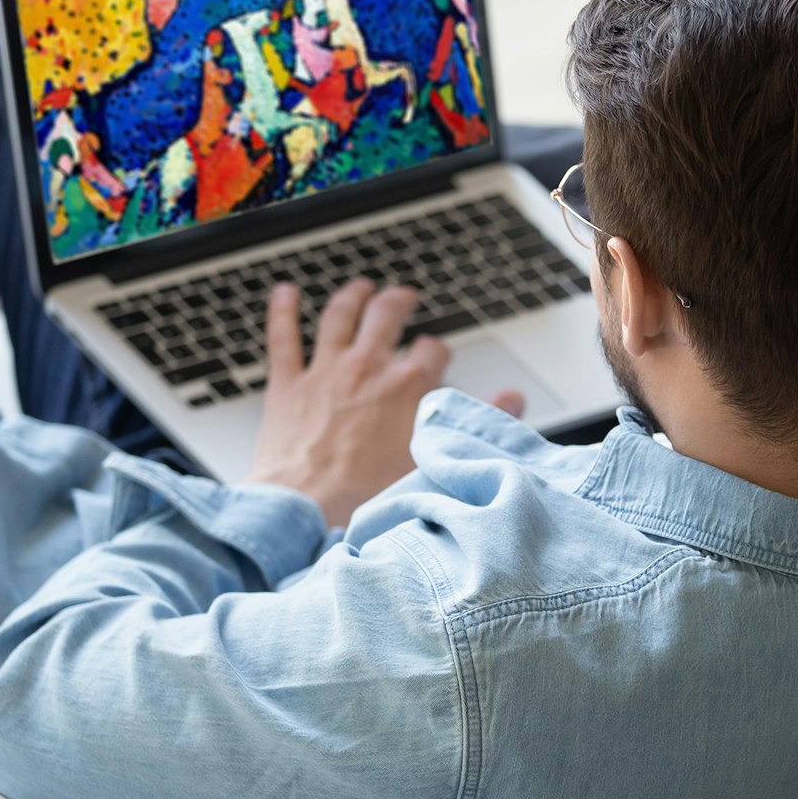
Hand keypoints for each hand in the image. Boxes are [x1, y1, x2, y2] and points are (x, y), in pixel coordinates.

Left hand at [243, 280, 522, 524]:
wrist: (308, 509)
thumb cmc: (369, 496)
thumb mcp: (440, 456)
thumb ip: (480, 422)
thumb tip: (514, 400)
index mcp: (407, 386)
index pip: (432, 351)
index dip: (437, 351)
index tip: (436, 356)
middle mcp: (367, 368)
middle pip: (385, 314)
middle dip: (398, 301)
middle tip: (403, 297)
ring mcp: (324, 372)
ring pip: (338, 316)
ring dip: (351, 297)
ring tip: (359, 289)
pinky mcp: (287, 386)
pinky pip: (283, 338)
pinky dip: (283, 312)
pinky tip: (284, 293)